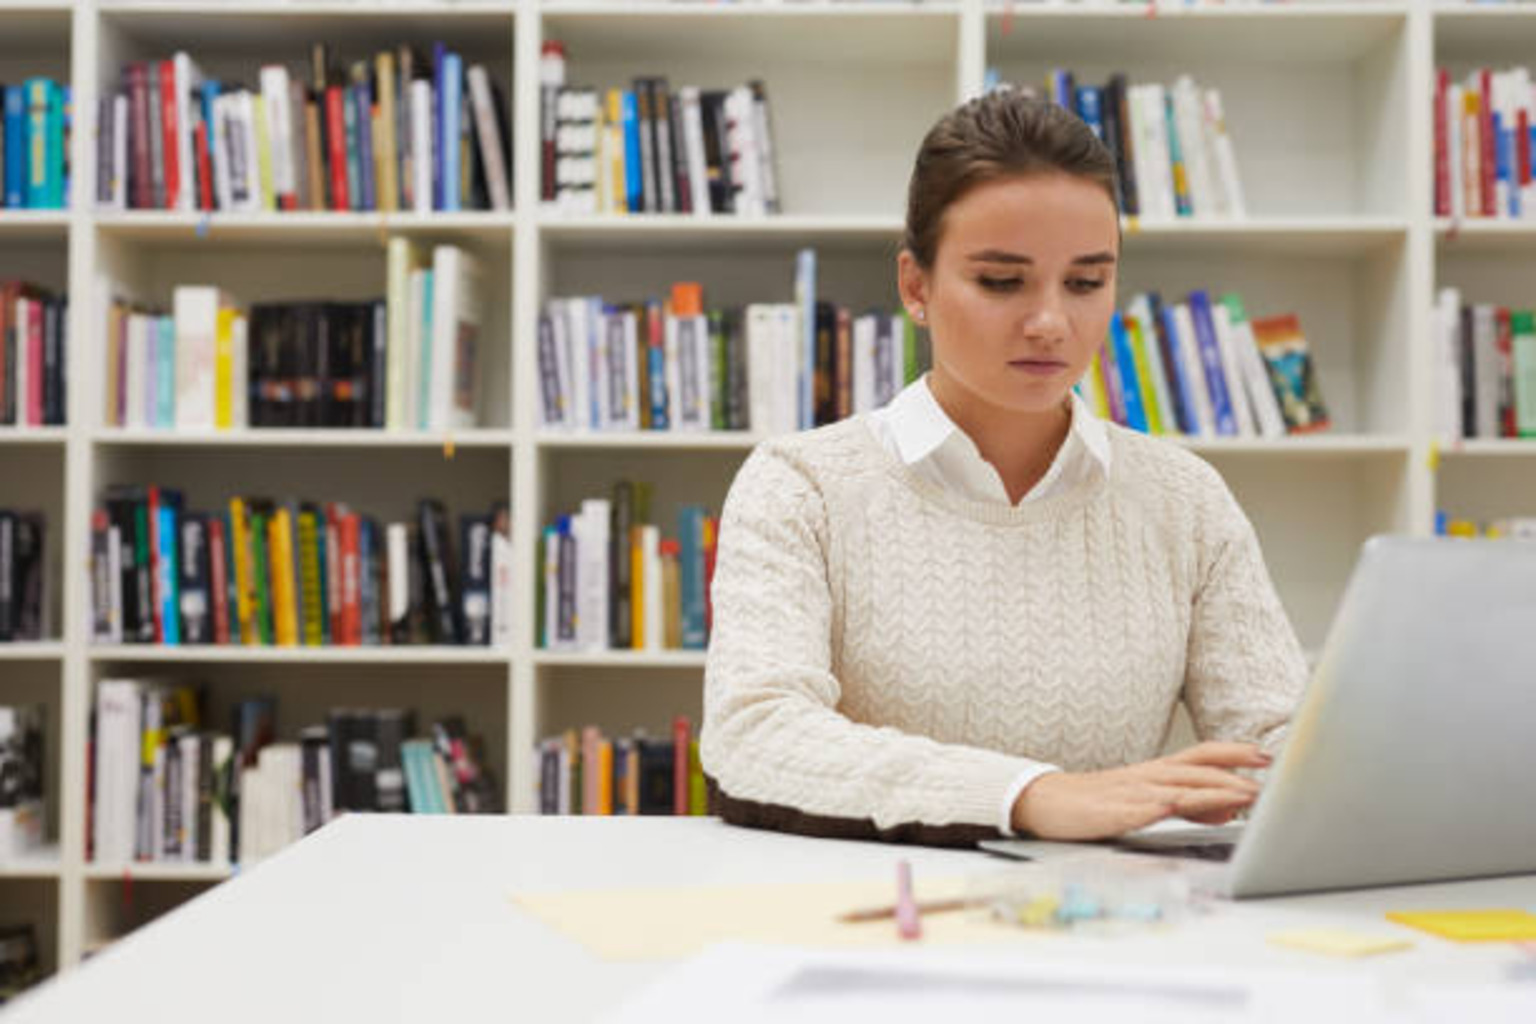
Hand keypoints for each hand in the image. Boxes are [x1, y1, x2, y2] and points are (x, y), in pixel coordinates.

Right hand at [1010, 742, 1270, 840]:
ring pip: (1182, 786)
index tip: (1267, 756)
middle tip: (1269, 779)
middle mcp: (1150, 776)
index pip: (1204, 754)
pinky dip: (1168, 807)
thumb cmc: (1098, 801)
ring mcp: (1133, 792)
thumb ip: (1190, 803)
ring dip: (1216, 790)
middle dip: (1236, 773)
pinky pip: (1146, 808)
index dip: (1235, 752)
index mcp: (1158, 770)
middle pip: (1199, 768)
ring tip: (1245, 795)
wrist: (1046, 801)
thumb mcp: (1148, 800)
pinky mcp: (1116, 811)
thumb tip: (1229, 809)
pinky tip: (1183, 809)